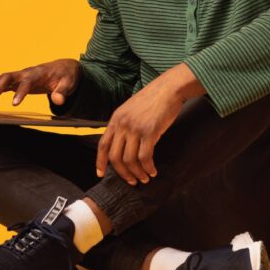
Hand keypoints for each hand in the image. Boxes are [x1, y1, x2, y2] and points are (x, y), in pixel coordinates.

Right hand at [0, 58, 79, 106]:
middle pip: (7, 77)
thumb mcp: (68, 83)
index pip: (27, 82)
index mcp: (38, 73)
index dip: (20, 92)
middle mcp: (25, 73)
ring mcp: (20, 76)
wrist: (63, 68)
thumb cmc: (65, 76)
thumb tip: (58, 101)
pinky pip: (2, 85)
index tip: (14, 104)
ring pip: (1, 80)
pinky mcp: (17, 81)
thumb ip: (62, 92)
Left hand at [95, 63, 203, 184]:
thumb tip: (123, 144)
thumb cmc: (153, 99)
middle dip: (122, 173)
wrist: (169, 88)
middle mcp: (122, 124)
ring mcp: (135, 128)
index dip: (100, 161)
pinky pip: (145, 157)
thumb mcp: (131, 110)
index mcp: (116, 119)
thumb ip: (124, 125)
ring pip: (129, 159)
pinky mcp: (150, 131)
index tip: (100, 174)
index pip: (102, 144)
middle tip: (131, 181)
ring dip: (137, 173)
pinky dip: (148, 167)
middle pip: (115, 156)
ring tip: (145, 178)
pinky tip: (153, 171)